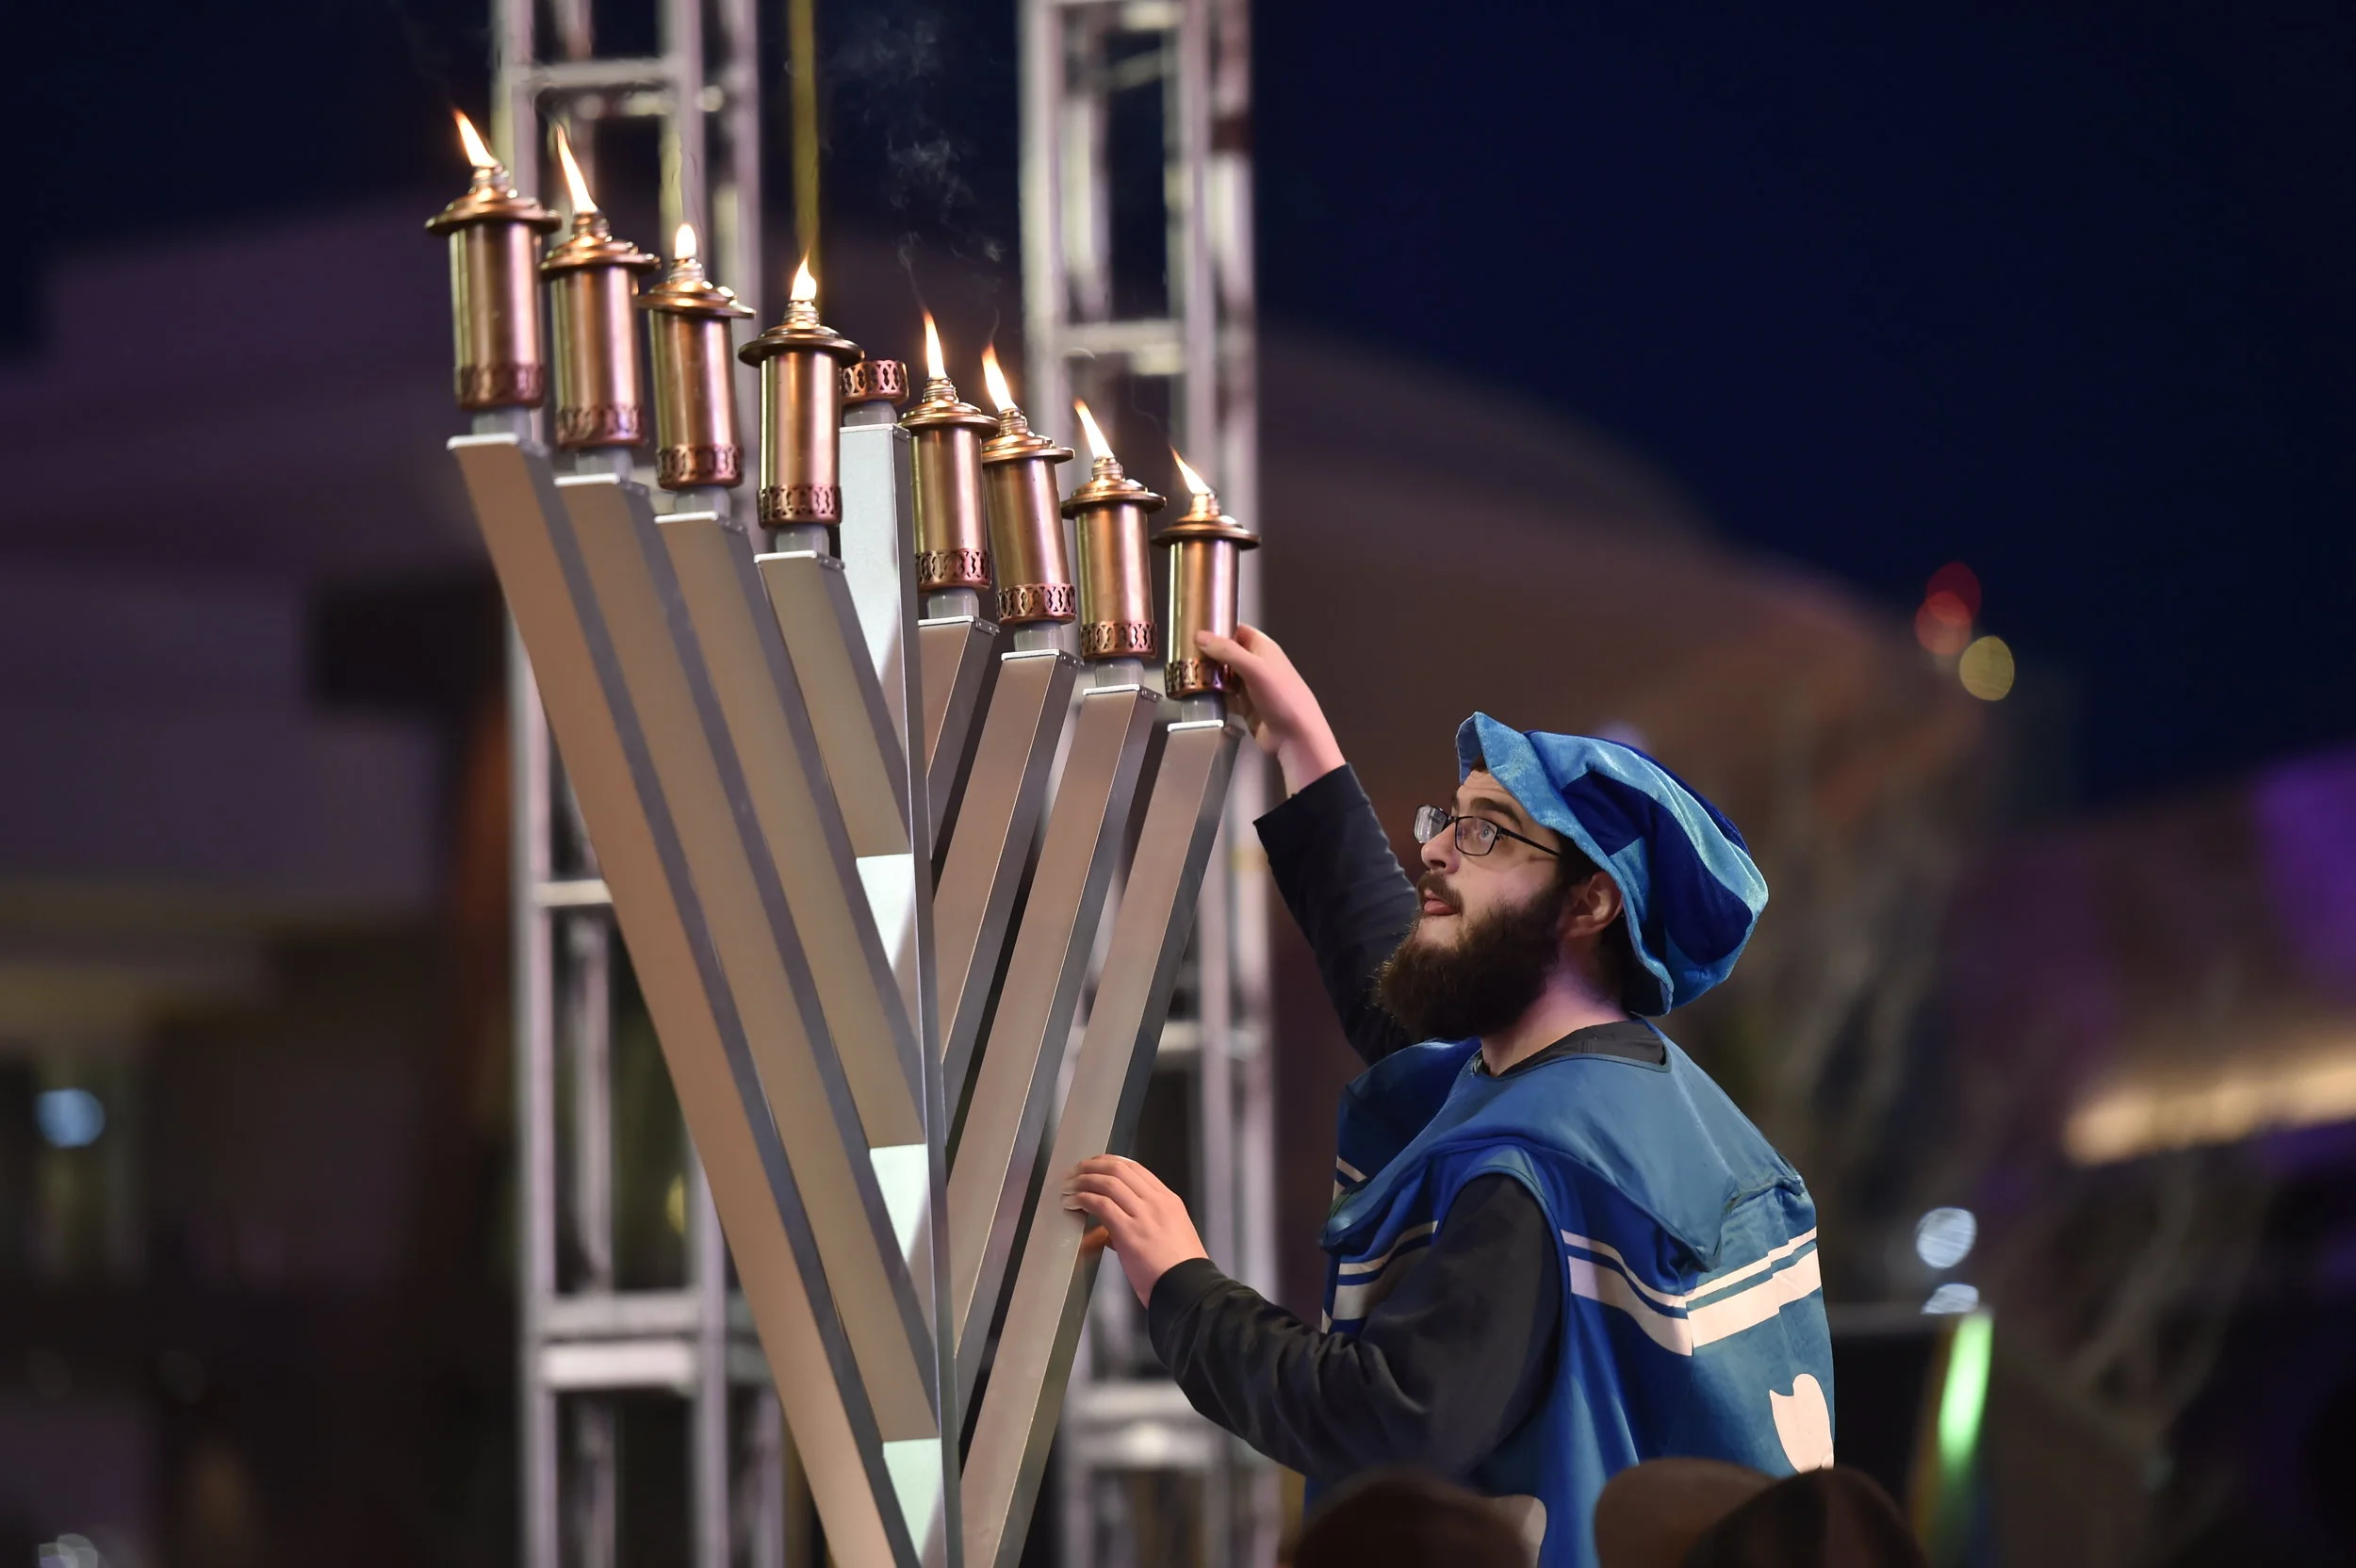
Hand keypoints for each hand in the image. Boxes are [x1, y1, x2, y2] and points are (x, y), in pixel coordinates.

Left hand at [1061, 1155, 1209, 1305]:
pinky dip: (1084, 1199)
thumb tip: (1112, 1229)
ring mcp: (1144, 1215)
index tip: (1095, 1164)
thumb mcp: (1171, 1234)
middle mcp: (1156, 1202)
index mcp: (1169, 1201)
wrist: (1189, 1289)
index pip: (1136, 1168)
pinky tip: (1075, 1202)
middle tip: (1076, 1171)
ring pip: (1108, 1182)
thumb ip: (1143, 1224)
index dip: (1110, 1162)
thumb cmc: (1179, 1270)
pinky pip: (1102, 1204)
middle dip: (1093, 1166)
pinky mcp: (1129, 1232)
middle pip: (1119, 1169)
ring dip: (1083, 1181)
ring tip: (1069, 1186)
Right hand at [1193, 624, 1345, 795]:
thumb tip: (1200, 636)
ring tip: (1185, 674)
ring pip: (1224, 676)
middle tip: (1184, 655)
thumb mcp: (1255, 668)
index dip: (1219, 629)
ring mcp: (1251, 687)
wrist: (1295, 736)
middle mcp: (1257, 665)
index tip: (1196, 631)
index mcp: (1264, 649)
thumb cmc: (1282, 697)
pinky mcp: (1245, 707)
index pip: (1238, 631)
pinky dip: (1213, 696)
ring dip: (1208, 676)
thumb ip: (1227, 651)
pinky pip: (1225, 697)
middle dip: (1208, 655)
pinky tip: (1197, 696)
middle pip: (1228, 654)